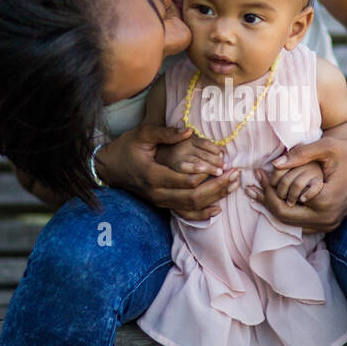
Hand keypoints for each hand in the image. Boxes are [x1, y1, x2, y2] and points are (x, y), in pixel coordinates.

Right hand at [96, 123, 240, 220]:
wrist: (110, 167)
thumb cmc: (127, 148)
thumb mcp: (143, 135)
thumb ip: (166, 133)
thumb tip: (188, 131)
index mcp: (153, 175)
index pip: (186, 181)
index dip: (208, 175)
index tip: (225, 167)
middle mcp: (157, 193)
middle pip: (193, 197)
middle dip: (217, 188)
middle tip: (236, 177)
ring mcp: (160, 201)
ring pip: (191, 207)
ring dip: (214, 198)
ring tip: (233, 186)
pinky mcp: (162, 204)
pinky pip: (184, 214)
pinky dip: (202, 214)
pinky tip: (218, 208)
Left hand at [245, 136, 346, 232]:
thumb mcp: (326, 147)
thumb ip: (300, 154)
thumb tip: (274, 164)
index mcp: (323, 202)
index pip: (282, 206)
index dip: (266, 191)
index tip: (258, 173)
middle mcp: (326, 218)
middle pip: (285, 218)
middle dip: (267, 201)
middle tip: (253, 185)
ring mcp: (330, 224)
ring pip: (292, 223)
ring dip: (276, 208)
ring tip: (260, 191)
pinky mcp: (331, 222)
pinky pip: (302, 222)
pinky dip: (288, 211)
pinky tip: (277, 197)